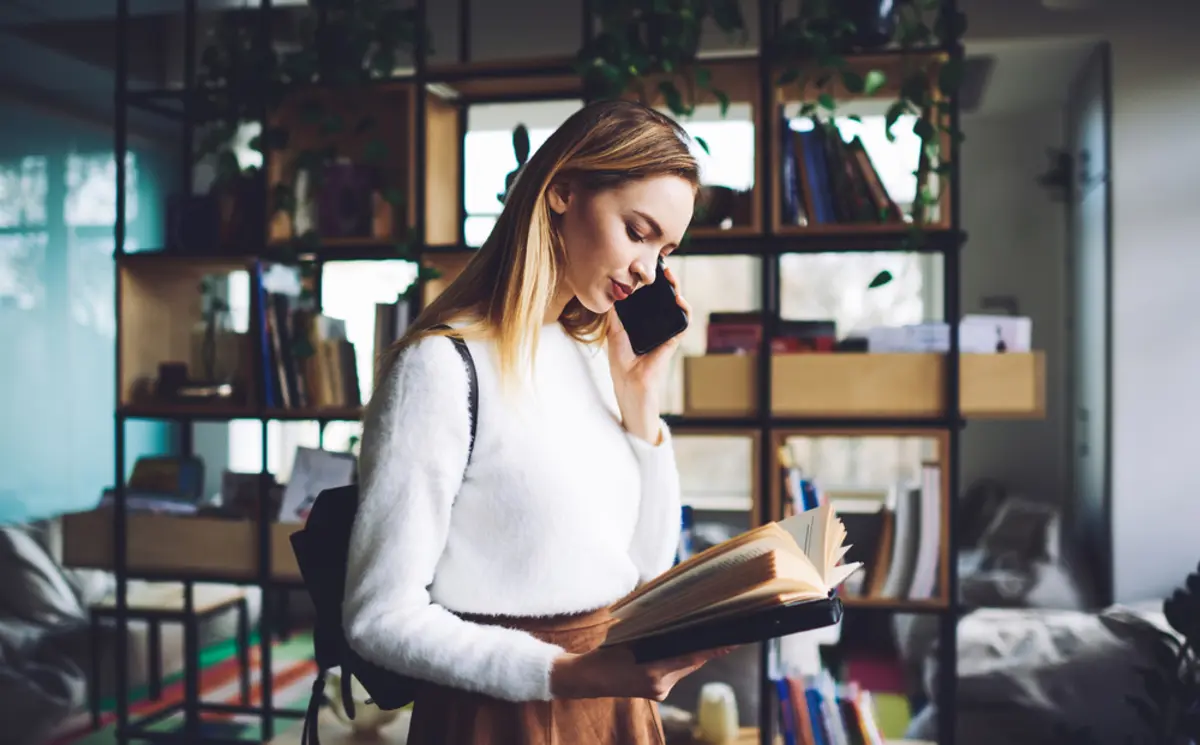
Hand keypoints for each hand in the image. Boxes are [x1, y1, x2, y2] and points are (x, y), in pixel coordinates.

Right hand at [549, 644, 734, 700]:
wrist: (589, 678)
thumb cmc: (607, 651)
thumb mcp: (630, 635)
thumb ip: (655, 630)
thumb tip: (678, 616)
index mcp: (653, 668)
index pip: (692, 657)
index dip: (714, 649)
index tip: (732, 642)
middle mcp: (660, 683)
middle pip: (691, 662)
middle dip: (703, 647)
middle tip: (721, 632)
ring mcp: (659, 691)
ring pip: (684, 668)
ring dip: (689, 654)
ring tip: (695, 636)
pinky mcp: (657, 694)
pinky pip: (675, 674)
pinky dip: (677, 662)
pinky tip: (673, 652)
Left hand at [606, 263, 692, 443]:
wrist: (629, 382)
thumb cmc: (622, 361)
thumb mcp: (614, 331)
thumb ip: (615, 314)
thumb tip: (612, 293)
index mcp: (643, 322)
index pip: (650, 298)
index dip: (651, 284)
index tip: (647, 270)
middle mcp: (657, 324)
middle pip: (665, 298)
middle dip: (665, 282)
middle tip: (662, 268)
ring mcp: (666, 331)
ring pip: (676, 306)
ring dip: (677, 290)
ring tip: (671, 277)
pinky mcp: (673, 340)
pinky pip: (683, 322)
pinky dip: (684, 310)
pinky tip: (679, 299)